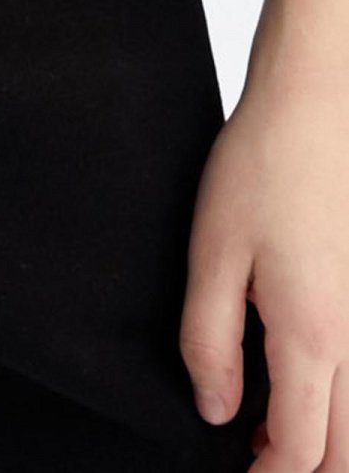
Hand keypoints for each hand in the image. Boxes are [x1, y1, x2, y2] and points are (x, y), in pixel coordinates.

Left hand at [180, 64, 348, 465]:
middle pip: (344, 453)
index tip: (234, 471)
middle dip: (300, 468)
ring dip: (320, 438)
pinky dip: (336, 399)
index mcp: (313, 337)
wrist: (315, 109)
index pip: (301, 452)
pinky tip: (291, 372)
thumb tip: (217, 413)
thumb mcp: (212, 253)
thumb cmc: (262, 168)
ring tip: (264, 418)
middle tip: (250, 454)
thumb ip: (209, 341)